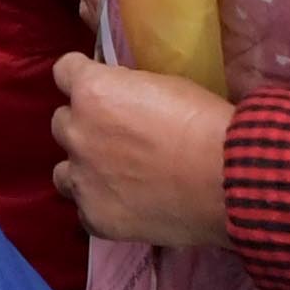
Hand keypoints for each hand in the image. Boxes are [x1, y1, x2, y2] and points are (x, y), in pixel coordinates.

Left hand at [50, 54, 233, 252]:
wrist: (226, 179)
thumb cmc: (203, 123)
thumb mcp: (163, 86)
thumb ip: (127, 91)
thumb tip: (119, 99)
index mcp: (92, 92)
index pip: (63, 72)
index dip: (83, 77)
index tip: (100, 87)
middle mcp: (76, 133)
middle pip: (62, 123)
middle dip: (85, 126)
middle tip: (117, 138)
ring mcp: (82, 179)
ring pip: (64, 171)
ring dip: (84, 169)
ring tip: (116, 177)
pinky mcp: (93, 217)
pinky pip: (85, 208)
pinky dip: (102, 205)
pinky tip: (130, 206)